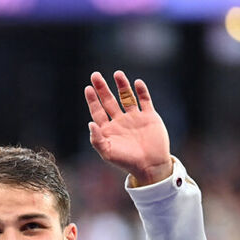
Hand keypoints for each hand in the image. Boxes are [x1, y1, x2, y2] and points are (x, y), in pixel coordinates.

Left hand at [84, 70, 172, 186]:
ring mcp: (135, 118)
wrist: (150, 166)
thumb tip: (90, 124)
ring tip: (117, 74)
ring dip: (122, 85)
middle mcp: (120, 121)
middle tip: (95, 75)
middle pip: (109, 101)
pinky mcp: (149, 116)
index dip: (92, 100)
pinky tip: (137, 83)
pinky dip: (142, 91)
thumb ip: (96, 139)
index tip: (88, 88)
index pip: (97, 111)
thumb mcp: (107, 153)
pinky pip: (145, 100)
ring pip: (127, 97)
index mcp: (108, 130)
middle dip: (102, 88)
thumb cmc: (126, 162)